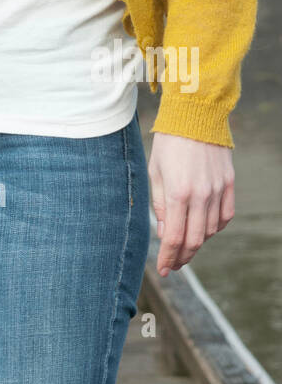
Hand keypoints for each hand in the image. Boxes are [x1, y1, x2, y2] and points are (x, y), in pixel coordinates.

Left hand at [148, 133, 234, 276]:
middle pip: (193, 240)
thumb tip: (163, 234)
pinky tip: (205, 230)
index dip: (167, 259)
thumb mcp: (155, 174)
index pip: (173, 238)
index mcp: (177, 194)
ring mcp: (217, 189)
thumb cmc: (170, 142)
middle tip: (173, 265)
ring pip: (210, 231)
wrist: (196, 113)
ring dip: (197, 245)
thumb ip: (159, 206)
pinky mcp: (229, 182)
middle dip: (181, 258)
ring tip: (185, 248)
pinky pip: (225, 215)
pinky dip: (215, 228)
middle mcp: (200, 195)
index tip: (162, 270)